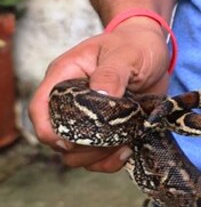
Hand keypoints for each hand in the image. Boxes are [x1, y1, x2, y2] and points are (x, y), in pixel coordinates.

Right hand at [29, 18, 170, 171]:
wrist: (154, 52)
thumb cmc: (135, 46)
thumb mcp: (126, 54)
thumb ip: (112, 73)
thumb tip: (101, 95)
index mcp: (65, 78)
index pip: (40, 108)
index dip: (48, 130)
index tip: (70, 142)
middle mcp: (71, 102)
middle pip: (57, 138)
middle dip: (80, 148)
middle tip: (110, 143)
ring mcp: (89, 118)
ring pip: (77, 153)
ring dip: (96, 158)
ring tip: (122, 147)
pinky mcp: (108, 130)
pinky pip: (99, 156)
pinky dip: (110, 161)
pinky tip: (127, 150)